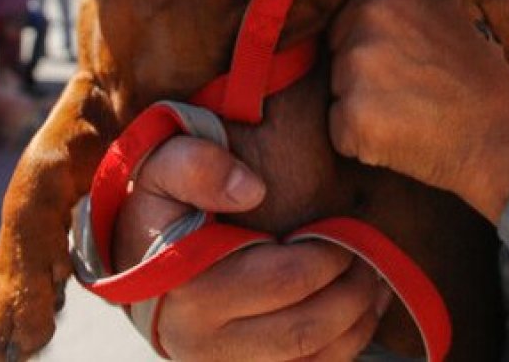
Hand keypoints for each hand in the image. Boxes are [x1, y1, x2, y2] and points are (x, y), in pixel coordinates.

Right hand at [115, 136, 388, 360]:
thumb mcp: (161, 169)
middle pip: (305, 330)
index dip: (330, 256)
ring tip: (375, 286)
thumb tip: (252, 189)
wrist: (132, 265)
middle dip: (353, 294)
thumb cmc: (157, 211)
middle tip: (372, 260)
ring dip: (356, 327)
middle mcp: (204, 343)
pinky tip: (358, 316)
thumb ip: (197, 165)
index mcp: (192, 290)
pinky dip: (342, 350)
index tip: (345, 231)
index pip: (286, 280)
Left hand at [328, 0, 508, 221]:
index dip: (380, 39)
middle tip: (418, 84)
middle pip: (338, 47)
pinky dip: (364, 140)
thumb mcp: (445, 3)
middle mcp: (370, 12)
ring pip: (338, 88)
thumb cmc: (478, 72)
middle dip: (367, 70)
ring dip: (364, 104)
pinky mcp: (352, 115)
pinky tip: (405, 136)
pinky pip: (340, 129)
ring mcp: (358, 65)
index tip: (416, 54)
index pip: (352, 10)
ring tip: (415, 110)